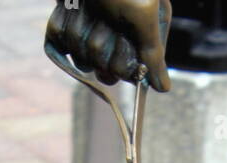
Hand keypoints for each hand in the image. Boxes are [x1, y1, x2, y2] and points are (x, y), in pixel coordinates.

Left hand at [46, 0, 171, 91]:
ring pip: (82, 59)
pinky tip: (71, 9)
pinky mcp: (69, 26)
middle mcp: (118, 36)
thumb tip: (164, 89)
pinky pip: (62, 44)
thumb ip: (154, 52)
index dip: (126, 65)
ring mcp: (92, 31)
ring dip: (82, 35)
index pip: (132, 72)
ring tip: (88, 9)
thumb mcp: (144, 13)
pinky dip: (64, 26)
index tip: (126, 49)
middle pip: (107, 70)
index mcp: (142, 33)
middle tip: (106, 21)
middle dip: (103, 48)